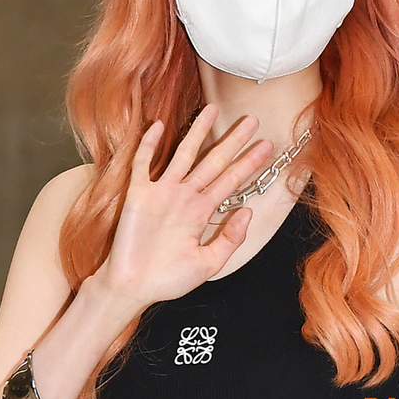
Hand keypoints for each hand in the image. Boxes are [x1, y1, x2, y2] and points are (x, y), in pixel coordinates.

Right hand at [93, 105, 272, 312]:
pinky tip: (158, 127)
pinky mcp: (138, 195)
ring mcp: (162, 193)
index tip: (267, 145)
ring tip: (212, 109)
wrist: (131, 289)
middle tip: (253, 119)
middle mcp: (185, 197)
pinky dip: (149, 145)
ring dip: (197, 132)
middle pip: (214, 161)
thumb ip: (229, 239)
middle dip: (233, 140)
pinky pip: (143, 164)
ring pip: (183, 155)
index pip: (231, 181)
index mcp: (202, 212)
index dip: (249, 163)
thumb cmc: (167, 279)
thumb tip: (248, 212)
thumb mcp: (208, 264)